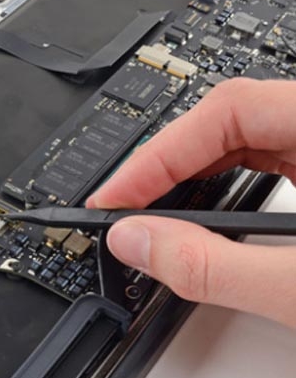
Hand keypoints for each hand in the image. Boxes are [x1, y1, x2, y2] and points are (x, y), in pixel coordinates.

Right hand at [88, 78, 295, 326]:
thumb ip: (212, 266)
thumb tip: (136, 241)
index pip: (228, 111)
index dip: (160, 154)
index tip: (116, 197)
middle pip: (228, 122)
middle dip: (166, 165)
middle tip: (122, 206)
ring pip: (242, 142)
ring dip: (188, 175)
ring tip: (148, 207)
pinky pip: (261, 164)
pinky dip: (218, 188)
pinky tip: (198, 210)